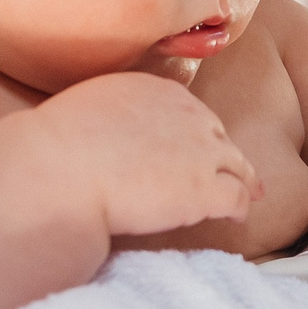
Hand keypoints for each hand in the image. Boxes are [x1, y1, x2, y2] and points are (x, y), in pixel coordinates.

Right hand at [0, 72, 260, 308]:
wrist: (58, 172)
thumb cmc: (55, 147)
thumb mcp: (90, 108)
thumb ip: (113, 113)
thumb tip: (105, 130)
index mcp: (156, 90)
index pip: (189, 110)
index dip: (196, 130)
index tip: (198, 143)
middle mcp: (187, 114)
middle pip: (216, 134)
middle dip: (222, 152)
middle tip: (230, 169)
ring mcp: (201, 152)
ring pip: (237, 165)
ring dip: (244, 179)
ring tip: (252, 192)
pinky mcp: (205, 189)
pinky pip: (236, 198)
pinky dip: (241, 208)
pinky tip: (238, 218)